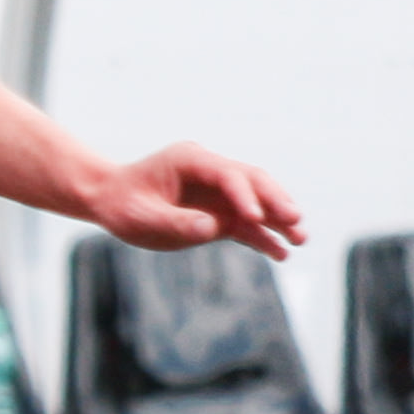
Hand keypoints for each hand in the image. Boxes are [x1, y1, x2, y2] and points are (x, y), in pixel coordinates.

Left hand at [87, 144, 304, 259]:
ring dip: (278, 219)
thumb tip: (212, 228)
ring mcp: (217, 193)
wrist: (112, 203)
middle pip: (253, 181)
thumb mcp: (142, 217)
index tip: (255, 218)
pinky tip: (282, 253)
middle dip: (275, 201)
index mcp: (190, 160)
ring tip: (301, 239)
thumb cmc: (122, 205)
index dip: (244, 195)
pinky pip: (247, 225)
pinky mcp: (219, 214)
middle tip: (295, 220)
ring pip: (257, 202)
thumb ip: (176, 222)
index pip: (228, 174)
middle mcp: (210, 172)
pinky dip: (264, 237)